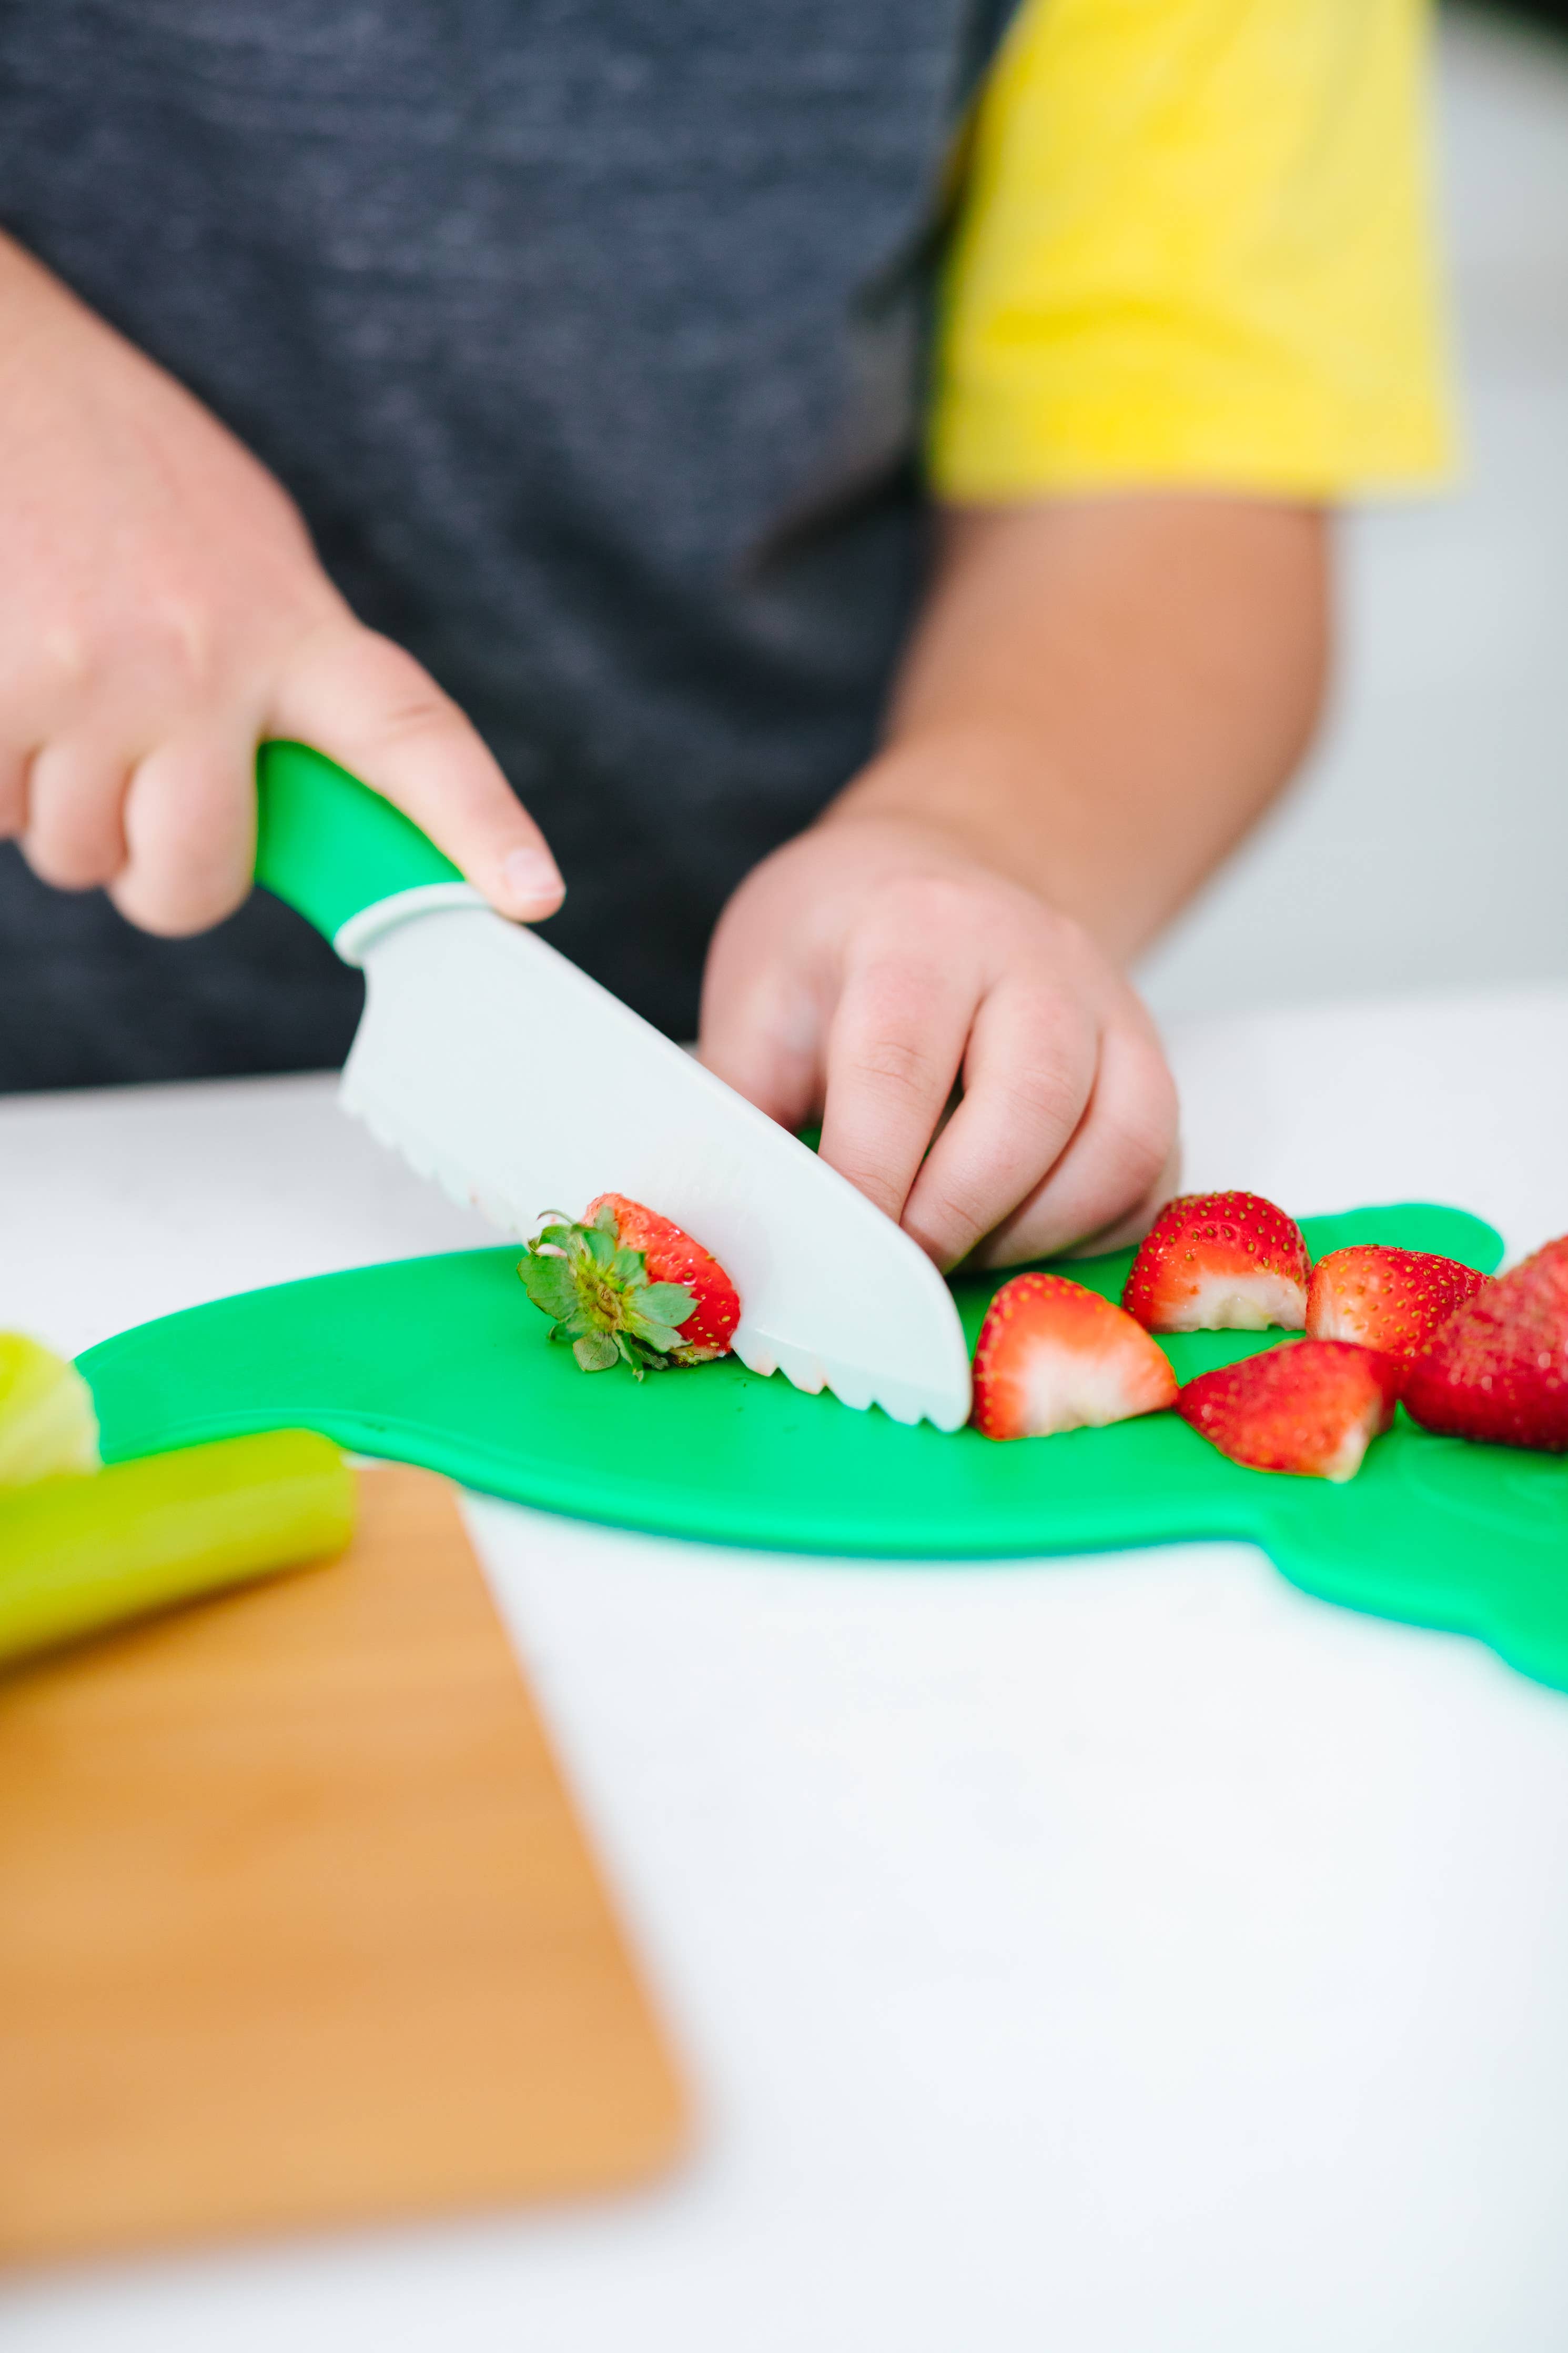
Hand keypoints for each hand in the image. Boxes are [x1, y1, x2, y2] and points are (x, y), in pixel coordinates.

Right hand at [0, 236, 561, 935]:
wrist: (6, 371)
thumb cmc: (132, 479)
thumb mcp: (253, 563)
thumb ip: (291, 683)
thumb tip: (312, 810)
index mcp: (292, 627)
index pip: (410, 738)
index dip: (478, 827)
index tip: (532, 897)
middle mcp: (202, 663)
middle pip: (195, 881)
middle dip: (163, 875)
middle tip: (148, 800)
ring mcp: (92, 681)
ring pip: (81, 857)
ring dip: (68, 812)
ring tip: (70, 698)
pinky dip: (3, 779)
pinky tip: (18, 688)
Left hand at [699, 811, 1178, 1268]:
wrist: (933, 874)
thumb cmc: (835, 948)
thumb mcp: (758, 996)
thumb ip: (741, 1108)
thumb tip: (727, 1231)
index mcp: (914, 929)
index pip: (898, 1067)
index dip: (868, 1182)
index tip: (835, 1254)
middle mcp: (1032, 955)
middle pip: (1029, 1106)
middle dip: (954, 1218)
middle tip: (894, 1268)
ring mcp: (1107, 1004)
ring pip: (1120, 1142)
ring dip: (1034, 1233)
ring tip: (957, 1252)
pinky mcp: (1148, 1059)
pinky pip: (1152, 1168)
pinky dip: (1091, 1228)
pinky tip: (1018, 1236)